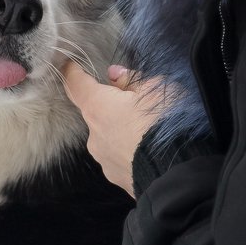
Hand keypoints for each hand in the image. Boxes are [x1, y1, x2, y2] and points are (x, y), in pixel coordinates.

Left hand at [62, 62, 166, 196]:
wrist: (177, 173)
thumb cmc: (165, 122)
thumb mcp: (155, 87)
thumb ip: (131, 80)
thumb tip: (114, 75)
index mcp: (98, 107)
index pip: (76, 85)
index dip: (72, 73)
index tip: (68, 65)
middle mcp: (94, 135)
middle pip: (97, 113)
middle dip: (112, 106)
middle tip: (139, 102)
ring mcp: (105, 161)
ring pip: (110, 137)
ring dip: (123, 130)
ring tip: (152, 130)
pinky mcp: (118, 180)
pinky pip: (121, 158)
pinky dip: (132, 151)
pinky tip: (152, 149)